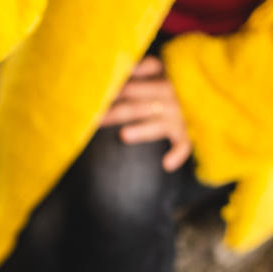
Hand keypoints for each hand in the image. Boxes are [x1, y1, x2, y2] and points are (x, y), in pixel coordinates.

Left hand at [100, 57, 191, 171]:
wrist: (220, 89)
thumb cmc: (181, 81)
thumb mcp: (167, 67)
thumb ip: (146, 66)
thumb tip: (126, 66)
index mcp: (160, 81)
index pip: (133, 86)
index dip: (114, 91)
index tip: (94, 98)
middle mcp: (168, 99)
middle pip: (135, 107)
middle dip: (115, 113)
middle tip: (93, 121)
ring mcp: (178, 118)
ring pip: (156, 125)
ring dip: (142, 131)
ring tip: (124, 135)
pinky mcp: (188, 132)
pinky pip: (184, 145)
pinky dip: (177, 154)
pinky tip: (166, 164)